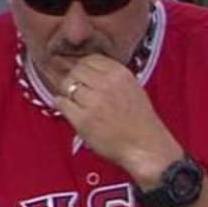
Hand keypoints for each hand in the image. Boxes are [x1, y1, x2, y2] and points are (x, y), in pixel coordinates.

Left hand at [56, 55, 181, 185]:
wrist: (145, 147)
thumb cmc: (140, 121)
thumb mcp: (133, 89)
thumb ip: (113, 77)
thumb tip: (88, 71)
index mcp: (120, 74)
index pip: (91, 59)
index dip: (84, 67)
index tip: (84, 76)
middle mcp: (106, 84)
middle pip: (76, 70)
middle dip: (74, 79)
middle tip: (76, 91)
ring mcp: (94, 102)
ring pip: (66, 85)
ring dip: (67, 93)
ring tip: (75, 102)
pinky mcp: (83, 120)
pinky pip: (62, 103)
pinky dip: (62, 105)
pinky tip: (70, 111)